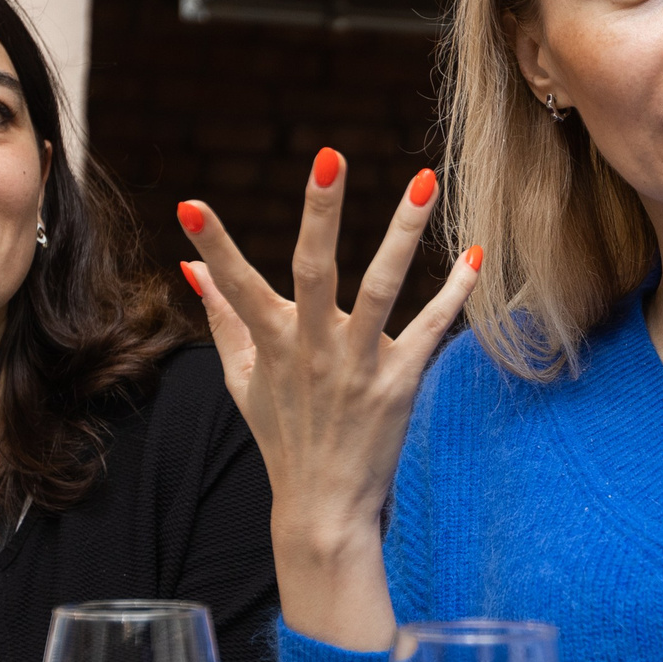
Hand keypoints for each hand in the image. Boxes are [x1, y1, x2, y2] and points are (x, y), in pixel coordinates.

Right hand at [176, 149, 480, 649]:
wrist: (323, 505)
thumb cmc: (282, 434)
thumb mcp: (242, 378)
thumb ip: (221, 318)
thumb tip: (190, 267)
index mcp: (273, 343)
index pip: (236, 286)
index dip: (213, 246)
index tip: (187, 204)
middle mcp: (314, 348)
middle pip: (315, 269)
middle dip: (320, 211)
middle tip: (330, 156)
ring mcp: (359, 364)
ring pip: (383, 287)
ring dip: (403, 232)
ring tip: (425, 181)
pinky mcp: (401, 382)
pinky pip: (431, 328)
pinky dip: (454, 292)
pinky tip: (475, 254)